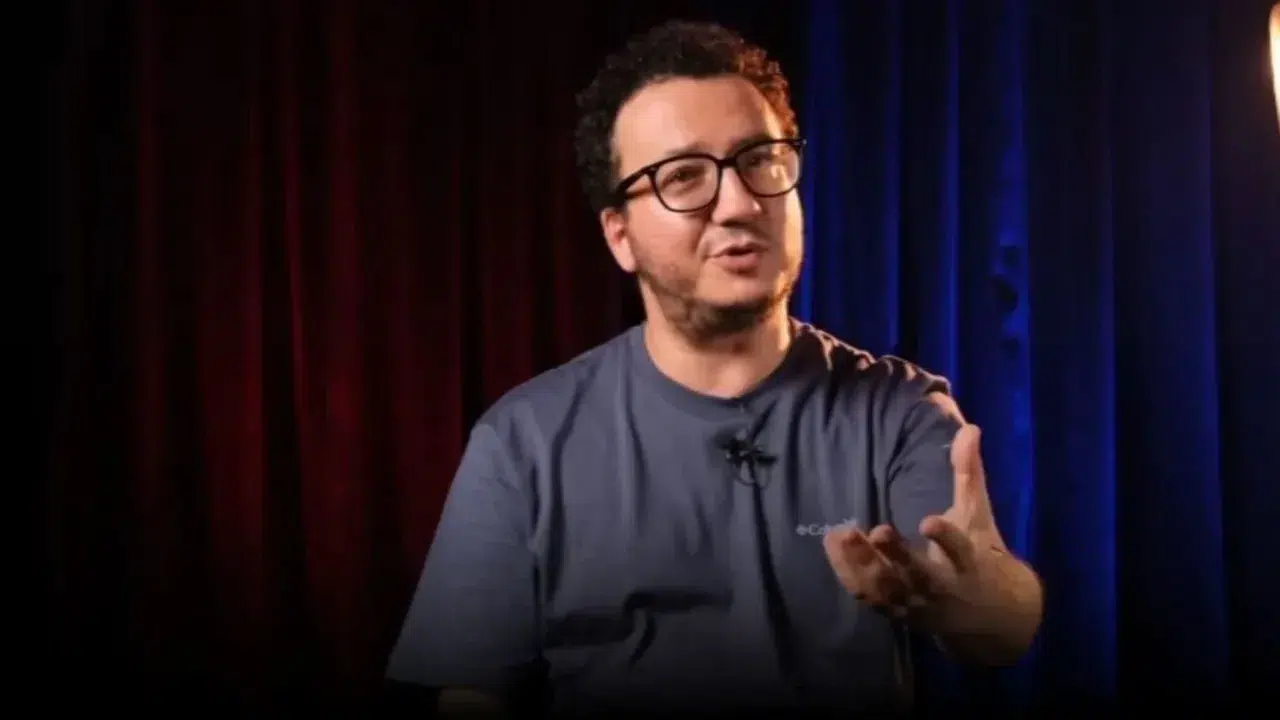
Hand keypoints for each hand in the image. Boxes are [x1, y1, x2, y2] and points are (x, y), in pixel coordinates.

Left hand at [822, 423, 1005, 631]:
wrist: (989, 614)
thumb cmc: (981, 552)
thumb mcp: (978, 515)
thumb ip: (968, 473)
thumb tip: (970, 428)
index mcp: (968, 564)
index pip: (959, 552)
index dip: (945, 538)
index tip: (929, 521)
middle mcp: (942, 588)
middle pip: (917, 575)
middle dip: (897, 556)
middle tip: (878, 530)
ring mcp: (916, 604)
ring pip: (887, 589)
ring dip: (863, 564)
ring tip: (840, 534)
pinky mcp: (896, 612)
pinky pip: (868, 596)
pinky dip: (849, 573)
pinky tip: (832, 546)